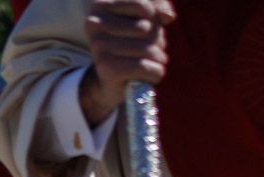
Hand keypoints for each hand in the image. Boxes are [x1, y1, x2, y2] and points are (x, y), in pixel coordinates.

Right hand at [80, 0, 175, 127]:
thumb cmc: (129, 45)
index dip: (155, 20)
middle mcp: (95, 23)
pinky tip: (151, 75)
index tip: (151, 31)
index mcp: (101, 5)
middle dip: (158, 41)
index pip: (143, 6)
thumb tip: (168, 15)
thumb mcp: (142, 20)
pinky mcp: (107, 67)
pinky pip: (144, 67)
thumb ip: (157, 8)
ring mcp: (99, 45)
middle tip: (154, 50)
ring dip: (160, 58)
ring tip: (154, 62)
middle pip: (147, 28)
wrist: (107, 82)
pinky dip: (156, 73)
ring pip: (148, 48)